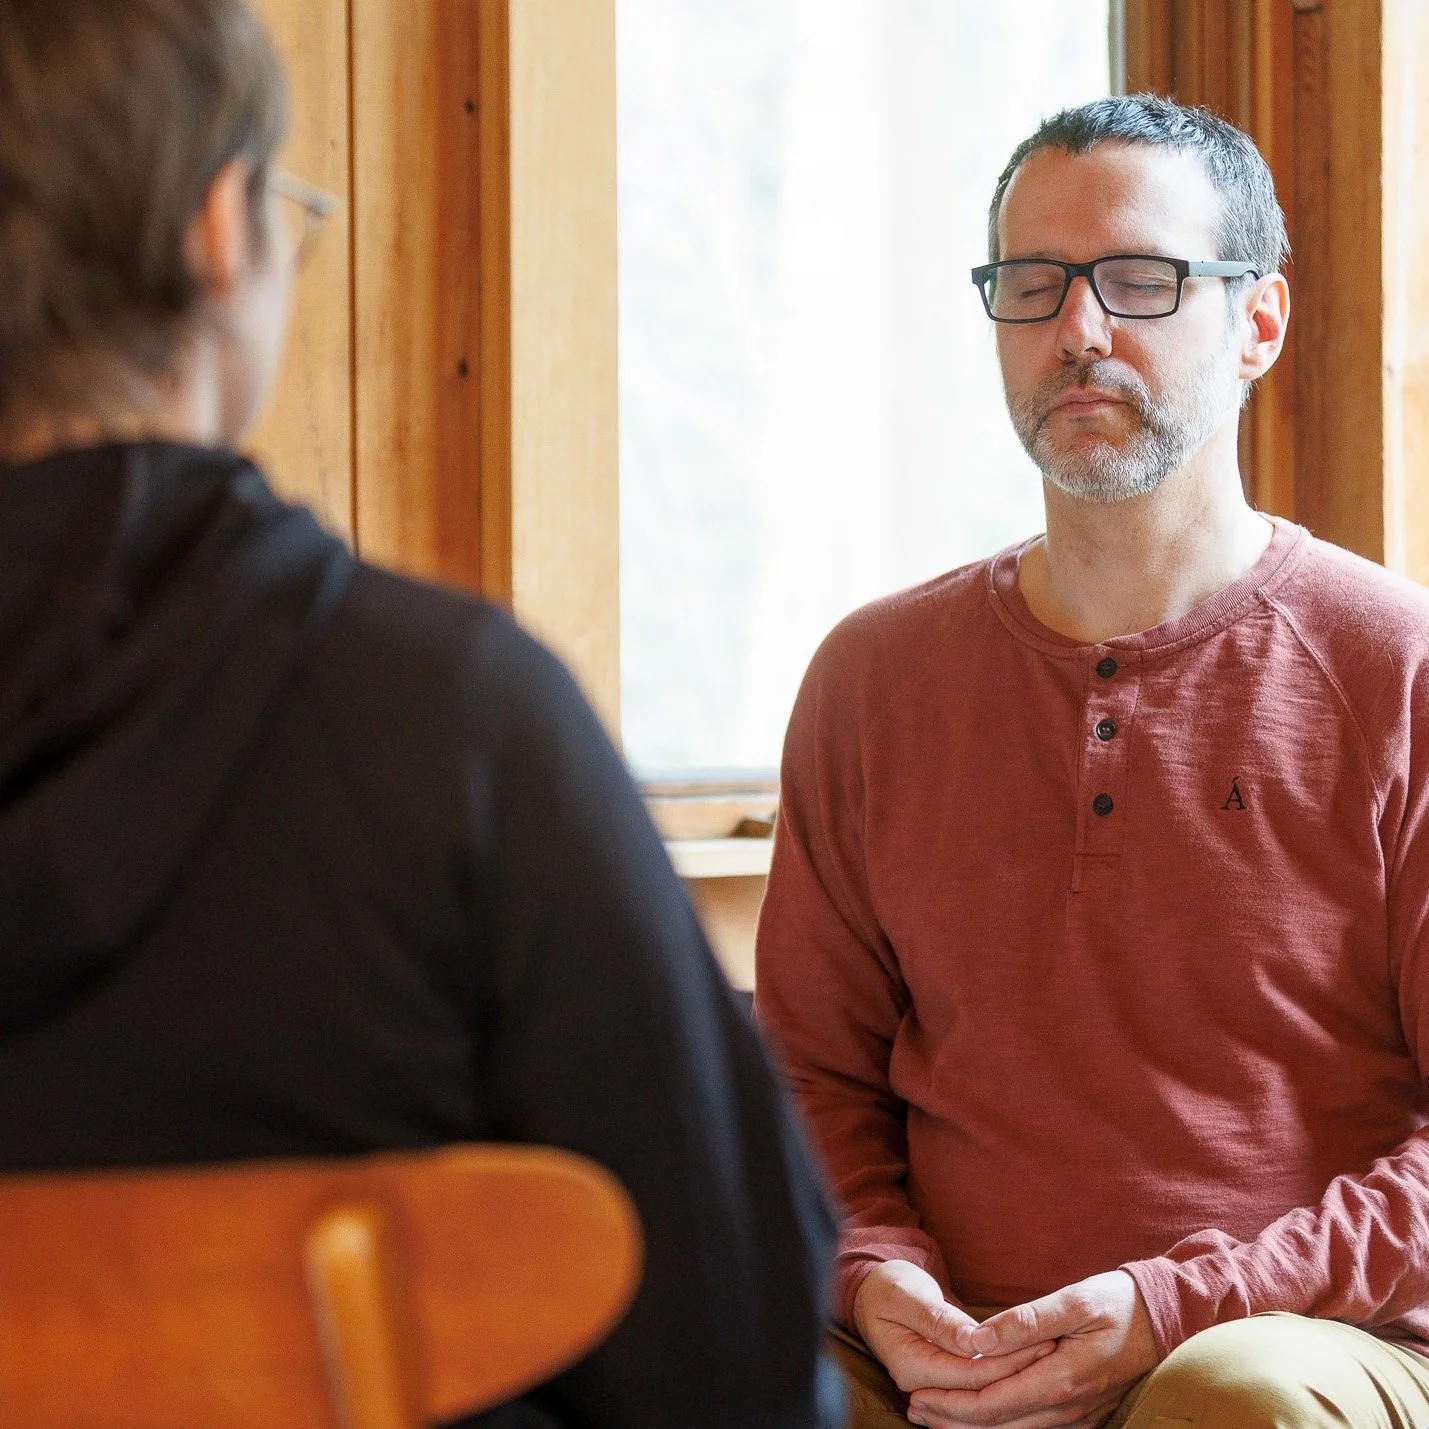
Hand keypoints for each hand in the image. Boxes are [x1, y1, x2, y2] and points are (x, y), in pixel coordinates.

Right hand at [851, 1260, 1056, 1395]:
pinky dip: (1006, 1378)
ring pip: (983, 1391)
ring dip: (1017, 1375)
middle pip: (981, 1387)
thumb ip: (939, 1320)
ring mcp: (934, 1386)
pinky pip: (980, 1386)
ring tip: (1051, 1354)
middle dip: (1020, 1369)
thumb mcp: (908, 1296)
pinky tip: (1031, 1369)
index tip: (1042, 1340)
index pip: (971, 1373)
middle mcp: (922, 1385)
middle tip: (1056, 1347)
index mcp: (911, 1366)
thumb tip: (973, 1341)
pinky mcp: (946, 1379)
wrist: (872, 1295)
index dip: (1009, 1359)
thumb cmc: (888, 1288)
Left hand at [906, 1270, 1158, 1428]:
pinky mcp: (1083, 1410)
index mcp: (1063, 1378)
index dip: (951, 1403)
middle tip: (912, 1409)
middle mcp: (1069, 1406)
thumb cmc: (1118, 1302)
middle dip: (952, 1420)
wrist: (1168, 1317)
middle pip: (998, 1425)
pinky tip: (981, 1416)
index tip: (917, 1393)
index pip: (993, 1403)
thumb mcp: (1073, 1300)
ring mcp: (1078, 1413)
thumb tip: (978, 1339)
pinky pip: (1033, 1427)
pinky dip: (1000, 1424)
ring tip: (934, 1416)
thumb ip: (1025, 1321)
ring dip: (971, 1426)